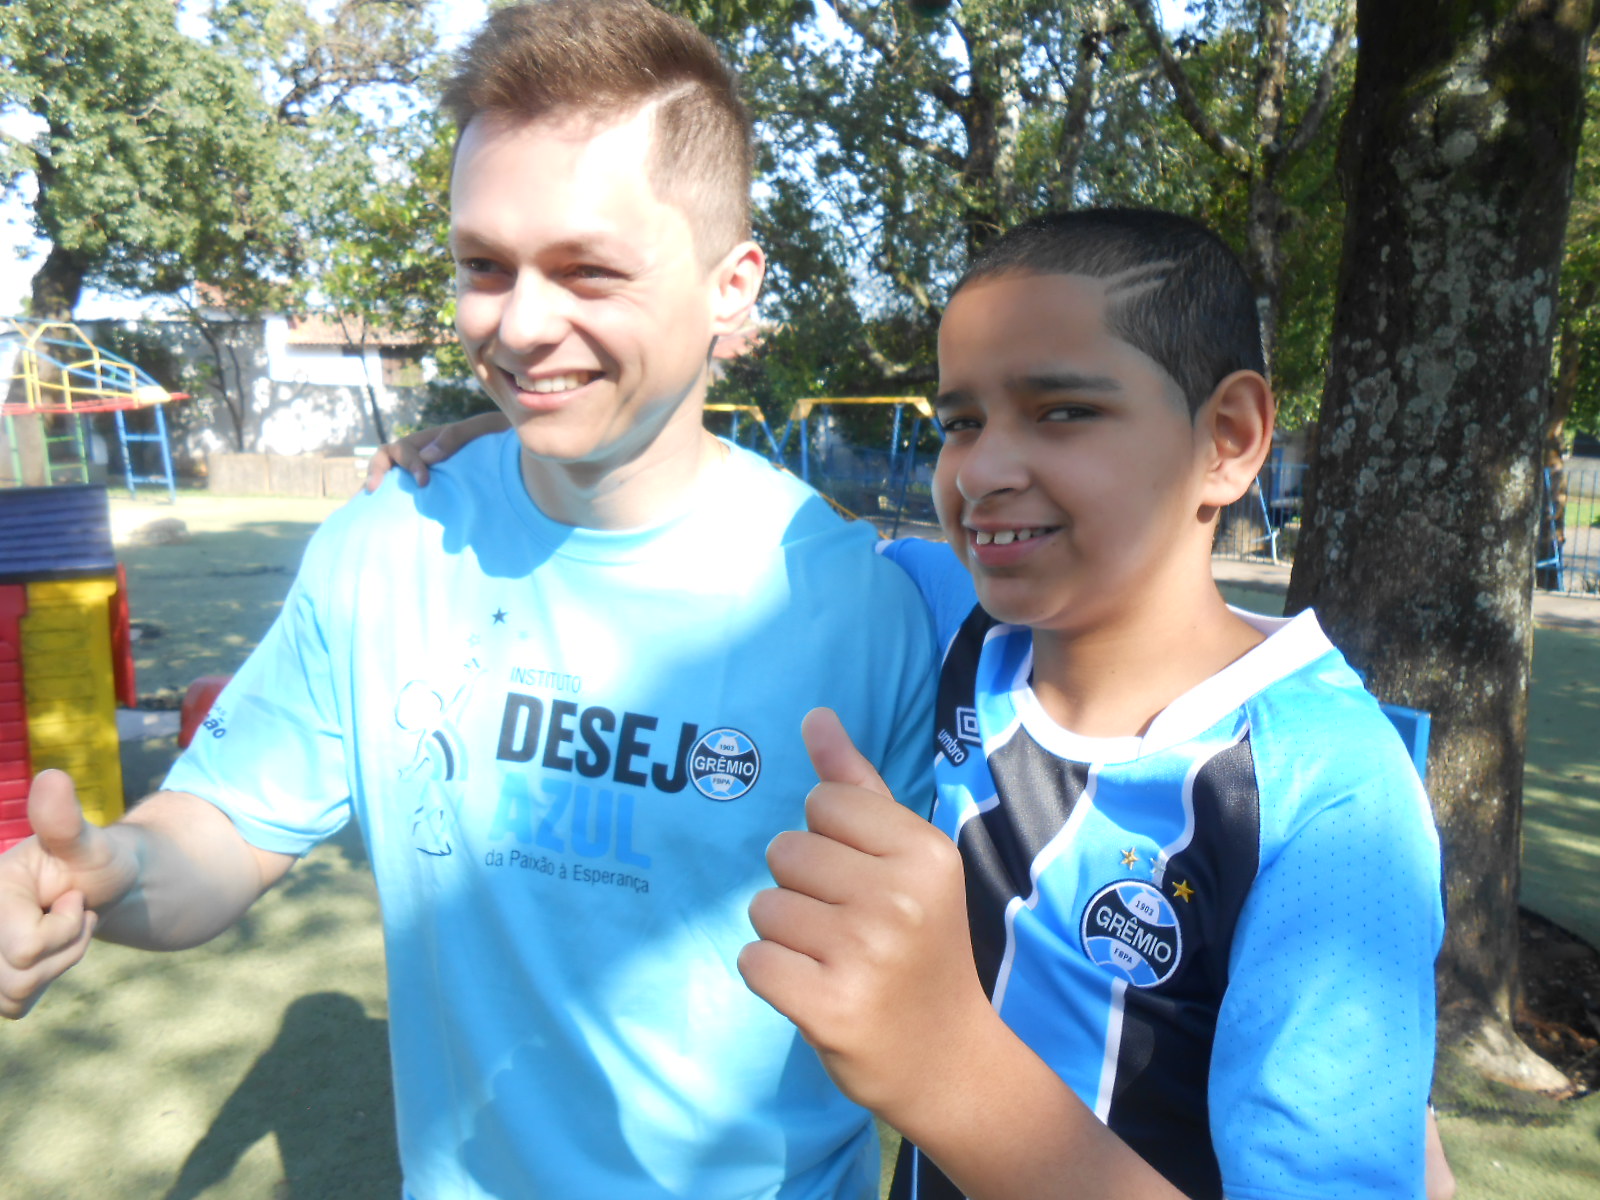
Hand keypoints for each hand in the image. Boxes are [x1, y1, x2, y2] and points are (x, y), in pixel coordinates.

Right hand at [0, 771, 139, 1017]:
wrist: (101, 885)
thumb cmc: (94, 860)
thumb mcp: (88, 841)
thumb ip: (65, 819)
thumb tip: (51, 778)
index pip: (27, 948)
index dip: (66, 926)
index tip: (71, 895)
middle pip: (20, 976)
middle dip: (65, 946)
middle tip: (73, 911)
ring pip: (16, 994)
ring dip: (57, 962)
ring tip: (64, 926)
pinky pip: (15, 1005)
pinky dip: (44, 979)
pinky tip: (50, 949)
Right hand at [363, 410, 509, 491]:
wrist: (516, 451)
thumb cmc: (499, 436)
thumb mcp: (481, 429)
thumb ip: (456, 437)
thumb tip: (426, 458)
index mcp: (430, 441)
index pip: (403, 449)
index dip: (409, 464)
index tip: (424, 482)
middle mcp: (423, 455)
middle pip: (387, 459)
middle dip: (377, 472)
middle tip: (373, 491)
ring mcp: (427, 472)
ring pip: (394, 477)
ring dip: (381, 488)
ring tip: (370, 505)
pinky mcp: (436, 490)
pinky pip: (410, 495)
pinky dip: (396, 502)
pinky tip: (393, 520)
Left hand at [739, 708, 992, 1120]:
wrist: (946, 1057)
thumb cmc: (919, 946)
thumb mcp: (906, 860)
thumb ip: (857, 787)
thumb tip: (815, 717)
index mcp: (924, 852)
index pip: (822, 803)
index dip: (829, 841)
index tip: (863, 881)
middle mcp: (899, 897)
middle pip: (786, 852)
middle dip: (803, 888)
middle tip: (850, 928)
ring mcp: (864, 954)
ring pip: (764, 905)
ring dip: (785, 933)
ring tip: (833, 959)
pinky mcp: (828, 1006)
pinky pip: (753, 960)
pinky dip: (771, 975)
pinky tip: (814, 988)